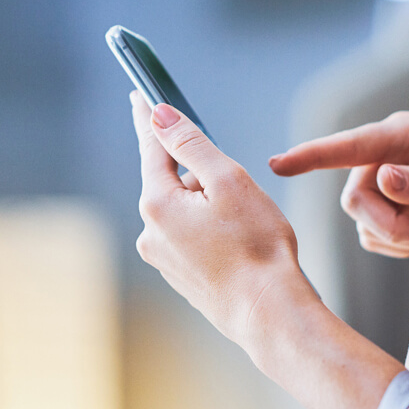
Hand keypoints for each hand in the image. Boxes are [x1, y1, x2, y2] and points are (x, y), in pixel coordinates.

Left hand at [130, 91, 311, 342]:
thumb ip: (191, 144)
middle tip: (237, 190)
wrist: (269, 313)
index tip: (139, 94)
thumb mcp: (228, 180)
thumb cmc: (257, 246)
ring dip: (209, 205)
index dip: (149, 118)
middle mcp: (150, 232)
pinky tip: (238, 245)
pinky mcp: (179, 276)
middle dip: (200, 174)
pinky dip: (211, 231)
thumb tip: (159, 116)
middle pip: (172, 181)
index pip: (151, 147)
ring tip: (244, 226)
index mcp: (158, 203)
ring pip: (184, 210)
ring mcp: (163, 258)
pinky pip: (191, 237)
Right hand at [269, 111, 408, 257]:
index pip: (347, 147)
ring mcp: (378, 181)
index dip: (310, 157)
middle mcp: (381, 155)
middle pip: (354, 199)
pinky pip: (371, 236)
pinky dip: (397, 243)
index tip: (276, 165)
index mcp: (400, 134)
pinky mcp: (381, 207)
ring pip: (363, 222)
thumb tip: (382, 179)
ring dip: (399, 235)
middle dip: (388, 224)